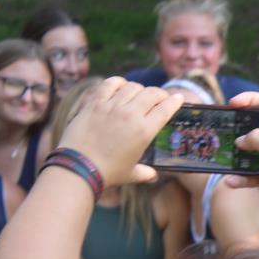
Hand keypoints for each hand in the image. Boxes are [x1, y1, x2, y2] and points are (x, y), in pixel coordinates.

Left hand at [59, 77, 182, 186]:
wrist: (79, 167)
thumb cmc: (108, 172)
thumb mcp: (131, 174)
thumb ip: (145, 173)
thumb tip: (152, 175)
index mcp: (144, 131)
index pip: (165, 109)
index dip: (175, 102)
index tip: (179, 98)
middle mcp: (131, 115)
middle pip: (151, 94)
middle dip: (160, 93)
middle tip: (161, 97)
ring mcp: (112, 106)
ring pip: (132, 86)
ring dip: (140, 89)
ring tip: (140, 94)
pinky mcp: (95, 103)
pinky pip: (110, 84)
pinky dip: (118, 82)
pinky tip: (121, 86)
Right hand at [225, 93, 258, 212]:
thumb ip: (257, 139)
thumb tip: (240, 140)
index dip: (249, 99)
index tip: (232, 102)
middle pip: (252, 126)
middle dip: (237, 127)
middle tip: (222, 129)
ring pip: (246, 151)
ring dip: (235, 155)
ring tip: (224, 155)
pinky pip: (246, 173)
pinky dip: (239, 177)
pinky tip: (231, 180)